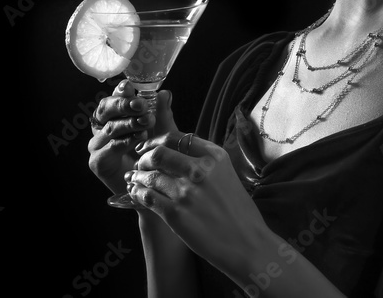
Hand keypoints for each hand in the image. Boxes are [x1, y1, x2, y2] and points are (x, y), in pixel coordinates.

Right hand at [86, 81, 174, 194]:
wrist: (150, 189)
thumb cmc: (153, 158)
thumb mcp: (161, 132)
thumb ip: (162, 113)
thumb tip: (165, 93)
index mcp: (114, 117)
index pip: (113, 98)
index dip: (120, 92)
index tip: (129, 87)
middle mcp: (102, 128)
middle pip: (105, 109)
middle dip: (123, 104)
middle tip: (141, 105)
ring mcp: (97, 145)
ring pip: (109, 128)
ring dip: (128, 123)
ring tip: (146, 121)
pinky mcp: (97, 162)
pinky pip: (109, 148)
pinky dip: (124, 141)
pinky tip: (138, 139)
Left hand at [126, 132, 269, 271]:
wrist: (248, 244)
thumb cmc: (239, 212)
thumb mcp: (227, 174)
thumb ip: (204, 161)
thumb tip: (175, 153)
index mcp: (214, 156)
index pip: (175, 137)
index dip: (154, 141)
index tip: (146, 148)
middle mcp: (200, 170)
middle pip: (158, 153)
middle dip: (144, 159)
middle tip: (139, 165)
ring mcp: (187, 192)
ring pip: (150, 176)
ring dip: (138, 177)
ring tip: (134, 180)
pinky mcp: (176, 214)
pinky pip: (147, 197)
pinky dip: (137, 193)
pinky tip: (136, 194)